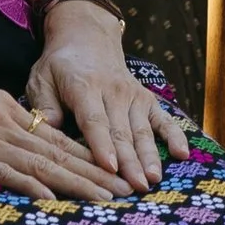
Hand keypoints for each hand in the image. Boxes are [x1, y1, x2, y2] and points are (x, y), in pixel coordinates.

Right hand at [0, 74, 129, 203]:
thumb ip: (3, 121)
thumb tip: (27, 135)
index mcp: (10, 109)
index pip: (58, 137)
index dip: (89, 156)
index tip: (115, 171)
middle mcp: (6, 122)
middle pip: (60, 151)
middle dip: (97, 172)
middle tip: (126, 190)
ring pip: (43, 163)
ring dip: (77, 183)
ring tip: (106, 197)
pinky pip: (6, 172)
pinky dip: (31, 185)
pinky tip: (53, 198)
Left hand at [27, 8, 188, 192]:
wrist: (87, 38)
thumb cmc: (59, 66)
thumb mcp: (41, 79)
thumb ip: (44, 105)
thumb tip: (45, 128)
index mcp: (85, 88)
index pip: (95, 121)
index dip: (102, 145)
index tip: (110, 167)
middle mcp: (114, 92)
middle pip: (122, 132)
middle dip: (129, 161)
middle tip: (135, 187)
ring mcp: (134, 95)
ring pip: (142, 131)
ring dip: (149, 156)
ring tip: (153, 179)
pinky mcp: (147, 99)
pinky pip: (163, 120)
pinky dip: (175, 136)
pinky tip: (183, 154)